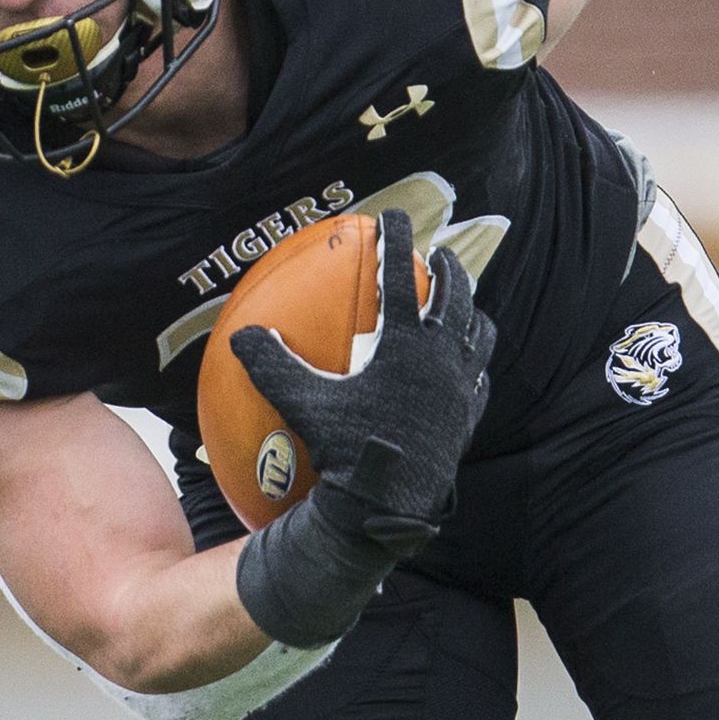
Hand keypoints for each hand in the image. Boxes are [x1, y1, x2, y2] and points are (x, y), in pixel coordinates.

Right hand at [227, 218, 496, 647]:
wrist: (389, 503)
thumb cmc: (346, 449)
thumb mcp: (302, 404)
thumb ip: (271, 366)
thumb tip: (239, 335)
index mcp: (404, 343)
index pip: (399, 276)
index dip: (394, 240)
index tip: (391, 216)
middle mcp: (441, 357)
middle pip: (455, 297)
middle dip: (449, 270)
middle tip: (440, 256)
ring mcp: (461, 388)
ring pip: (479, 335)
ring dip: (472, 312)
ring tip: (466, 305)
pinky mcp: (469, 418)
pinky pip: (480, 381)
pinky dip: (475, 366)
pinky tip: (468, 369)